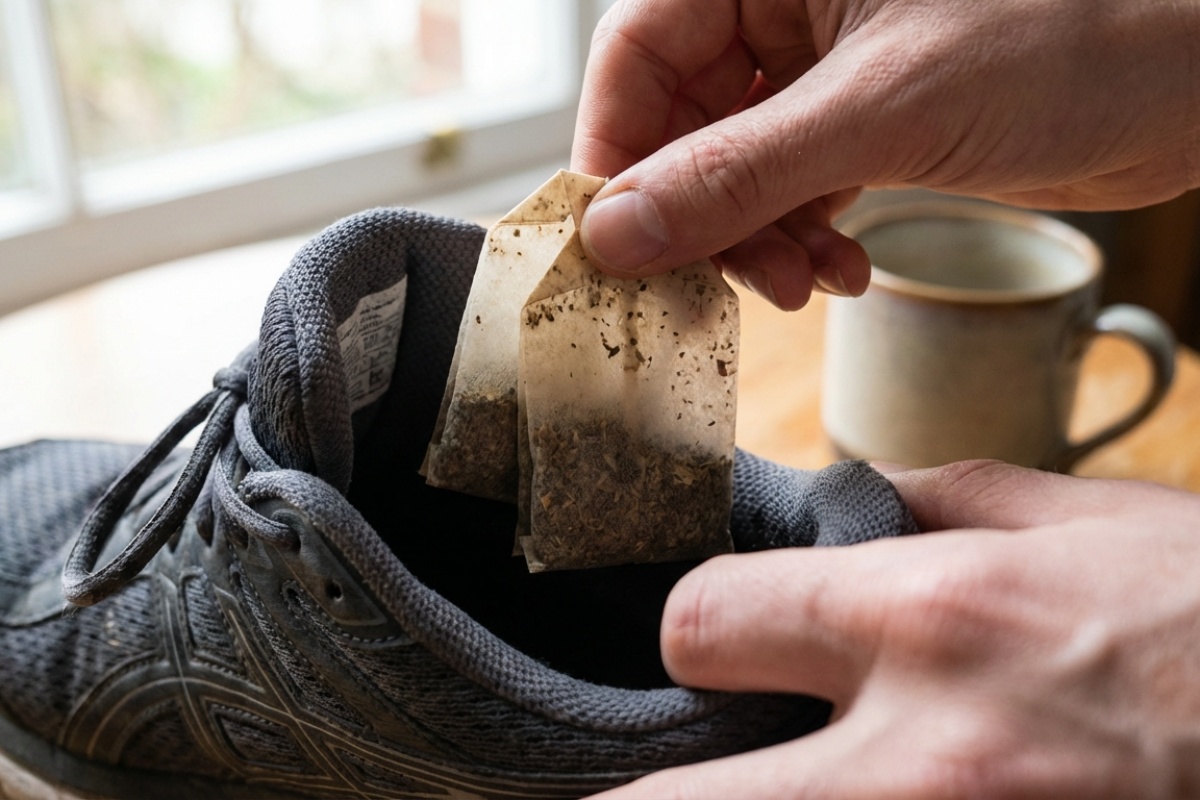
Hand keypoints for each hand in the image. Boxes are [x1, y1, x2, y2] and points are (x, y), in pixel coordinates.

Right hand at [571, 0, 1199, 309]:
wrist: (1188, 75)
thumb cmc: (1072, 32)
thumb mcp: (882, 108)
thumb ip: (736, 173)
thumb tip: (617, 230)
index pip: (635, 52)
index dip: (618, 153)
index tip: (619, 240)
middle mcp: (784, 4)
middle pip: (680, 121)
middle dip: (705, 214)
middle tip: (738, 278)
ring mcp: (822, 65)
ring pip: (732, 166)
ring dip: (757, 238)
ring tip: (807, 281)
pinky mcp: (861, 118)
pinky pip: (789, 187)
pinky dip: (801, 236)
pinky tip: (840, 267)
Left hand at [587, 461, 1199, 798]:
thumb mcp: (1091, 517)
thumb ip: (942, 499)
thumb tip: (844, 496)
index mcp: (933, 616)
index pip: (703, 621)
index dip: (696, 629)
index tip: (715, 639)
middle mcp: (919, 755)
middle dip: (636, 790)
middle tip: (639, 776)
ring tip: (729, 784)